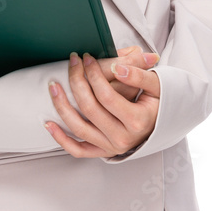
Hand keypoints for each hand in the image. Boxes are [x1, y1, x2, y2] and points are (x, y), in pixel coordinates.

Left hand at [44, 51, 159, 157]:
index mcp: (138, 121)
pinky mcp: (103, 152)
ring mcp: (111, 147)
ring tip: (54, 86)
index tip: (87, 58)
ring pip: (79, 129)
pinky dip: (61, 139)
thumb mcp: (157, 85)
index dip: (94, 75)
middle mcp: (123, 138)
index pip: (107, 96)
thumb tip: (118, 67)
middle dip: (77, 81)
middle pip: (90, 109)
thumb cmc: (158, 102)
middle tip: (73, 62)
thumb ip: (140, 74)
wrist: (162, 124)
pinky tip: (48, 123)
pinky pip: (78, 150)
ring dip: (62, 106)